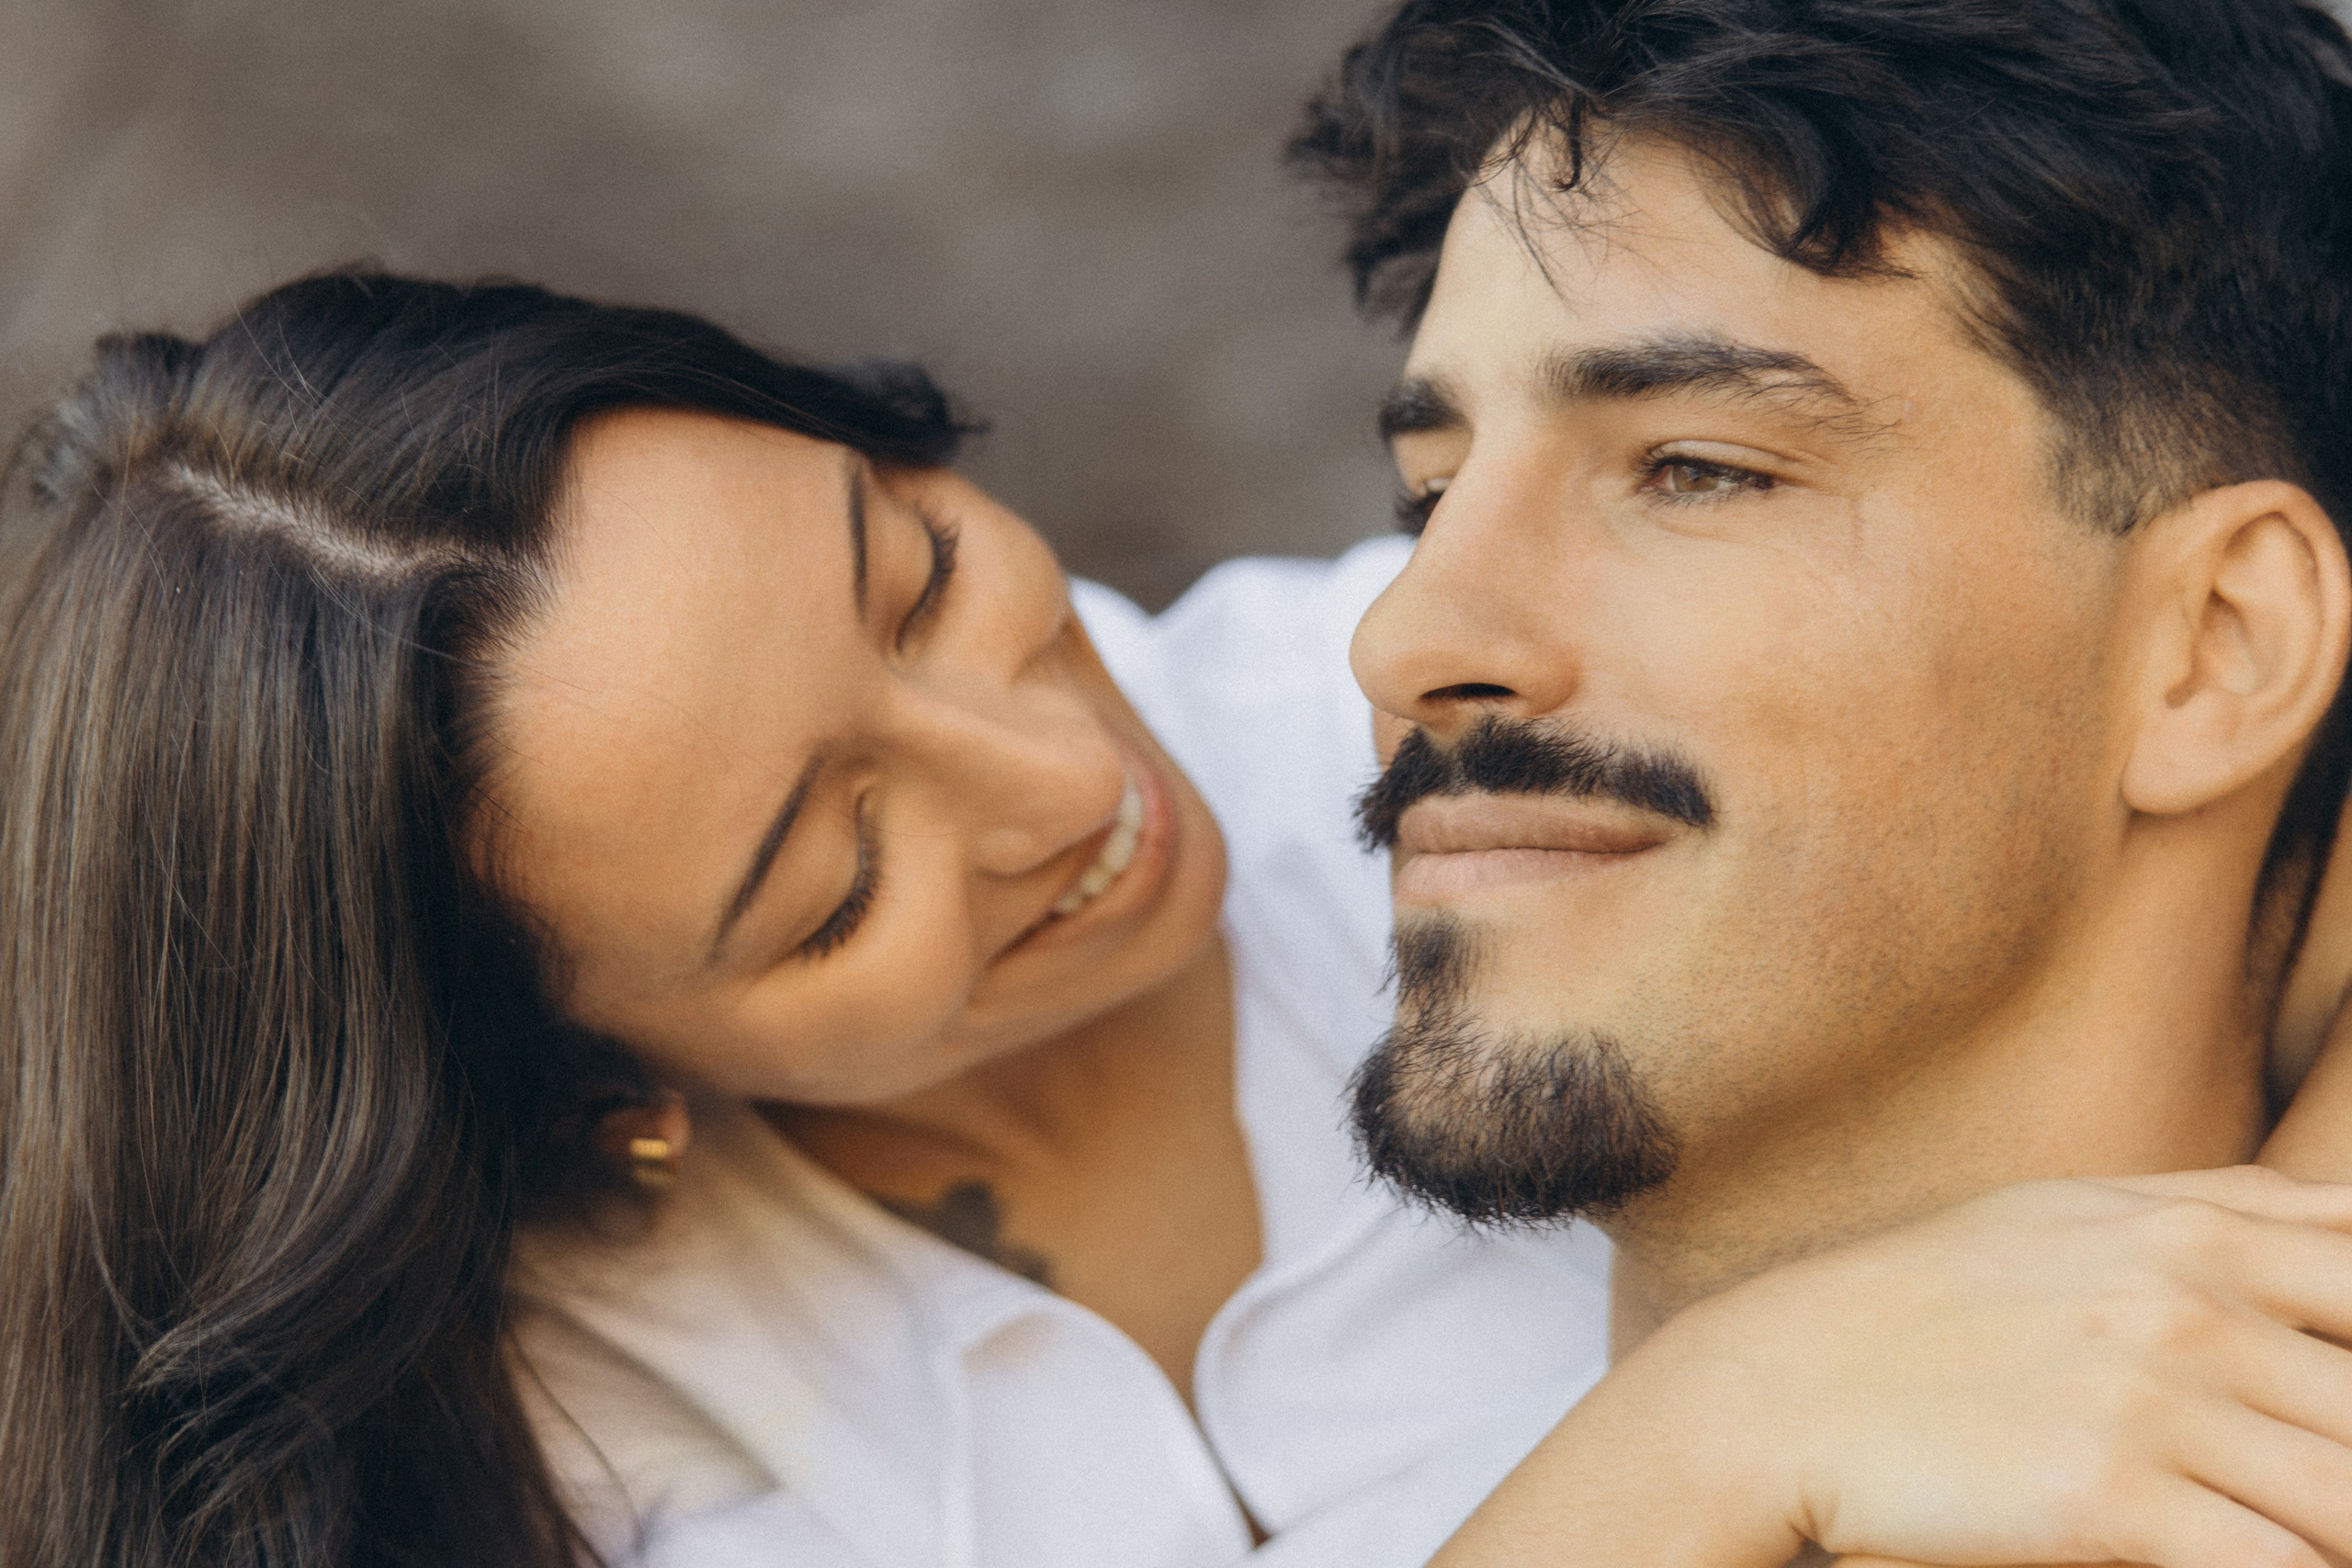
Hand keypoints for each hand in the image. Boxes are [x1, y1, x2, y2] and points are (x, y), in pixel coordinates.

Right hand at [1436, 1167, 2351, 1567]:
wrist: (1785, 1386)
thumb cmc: (1932, 1304)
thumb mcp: (2074, 1213)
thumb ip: (2226, 1210)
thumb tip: (2350, 1211)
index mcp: (2200, 1229)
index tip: (2347, 1403)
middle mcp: (2191, 1302)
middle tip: (2325, 1484)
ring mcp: (2152, 1399)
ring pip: (2351, 1497)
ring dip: (2340, 1525)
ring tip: (2300, 1528)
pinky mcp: (2107, 1498)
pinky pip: (2275, 1563)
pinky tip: (2263, 1561)